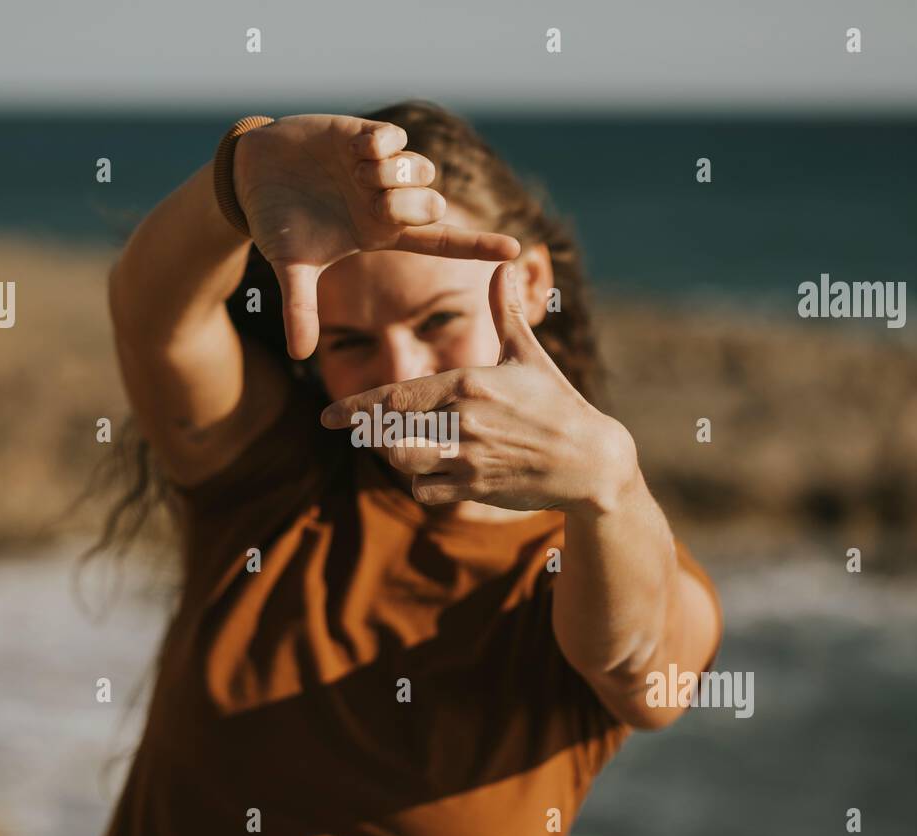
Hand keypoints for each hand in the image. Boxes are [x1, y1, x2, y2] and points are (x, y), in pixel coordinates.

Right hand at [233, 114, 520, 359]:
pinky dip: (377, 146)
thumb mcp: (291, 266)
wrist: (252, 176)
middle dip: (408, 205)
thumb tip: (299, 357)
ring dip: (392, 175)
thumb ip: (299, 309)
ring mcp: (380, 169)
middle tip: (368, 200)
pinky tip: (350, 149)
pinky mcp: (366, 136)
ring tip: (353, 173)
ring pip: (422, 170)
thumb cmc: (276, 223)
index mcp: (381, 233)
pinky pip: (395, 140)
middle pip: (434, 205)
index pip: (440, 242)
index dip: (477, 245)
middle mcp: (388, 201)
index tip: (515, 250)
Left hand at [319, 262, 638, 514]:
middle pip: (390, 431)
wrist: (589, 460)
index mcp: (468, 383)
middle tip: (358, 429)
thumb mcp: (528, 355)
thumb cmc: (556, 403)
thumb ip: (505, 312)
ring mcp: (469, 457)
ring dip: (394, 455)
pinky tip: (434, 470)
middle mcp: (464, 421)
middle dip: (369, 431)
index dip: (357, 407)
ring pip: (403, 461)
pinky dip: (423, 482)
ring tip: (396, 444)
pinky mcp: (476, 488)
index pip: (396, 395)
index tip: (327, 415)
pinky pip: (427, 490)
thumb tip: (501, 264)